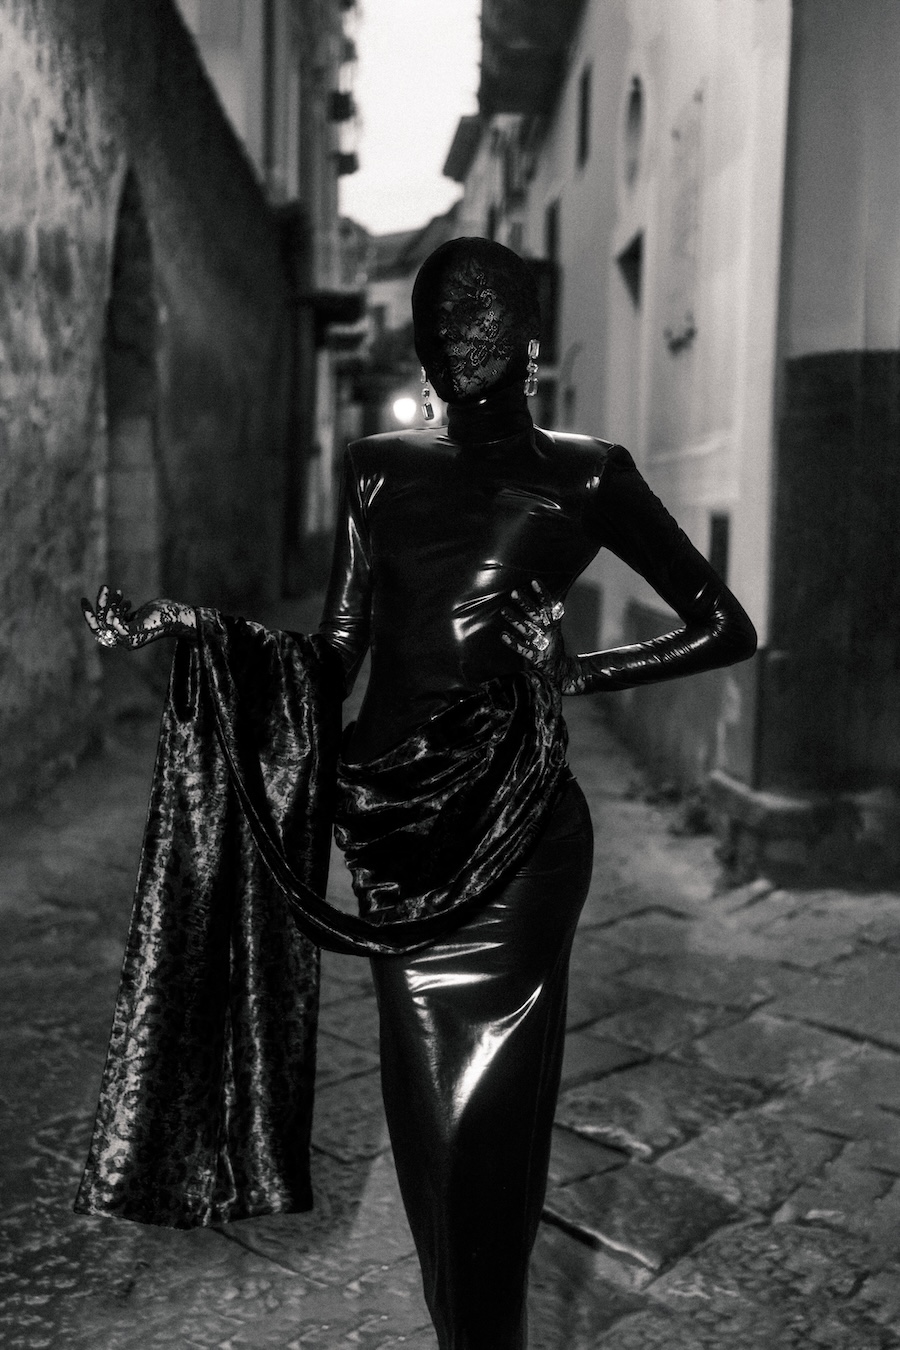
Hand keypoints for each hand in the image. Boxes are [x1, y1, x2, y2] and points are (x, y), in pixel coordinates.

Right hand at [80, 585, 195, 649]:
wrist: (178, 617)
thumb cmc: (160, 614)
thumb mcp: (137, 614)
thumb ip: (122, 614)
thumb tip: (110, 605)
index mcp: (123, 639)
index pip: (98, 631)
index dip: (89, 616)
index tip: (84, 599)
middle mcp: (124, 643)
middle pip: (99, 627)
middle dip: (99, 606)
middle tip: (104, 587)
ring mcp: (129, 640)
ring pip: (107, 623)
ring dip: (110, 604)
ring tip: (119, 592)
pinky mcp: (135, 634)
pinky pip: (115, 623)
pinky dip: (116, 609)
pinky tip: (126, 600)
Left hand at [501, 580, 570, 682]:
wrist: (560, 668)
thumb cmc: (552, 644)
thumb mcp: (553, 627)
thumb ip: (549, 613)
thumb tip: (546, 596)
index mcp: (551, 623)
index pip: (548, 605)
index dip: (542, 593)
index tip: (534, 581)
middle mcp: (547, 631)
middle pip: (535, 614)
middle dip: (525, 603)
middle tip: (513, 593)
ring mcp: (541, 644)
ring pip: (527, 630)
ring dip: (515, 620)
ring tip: (503, 611)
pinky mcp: (536, 656)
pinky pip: (523, 648)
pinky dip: (513, 642)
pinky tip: (502, 635)